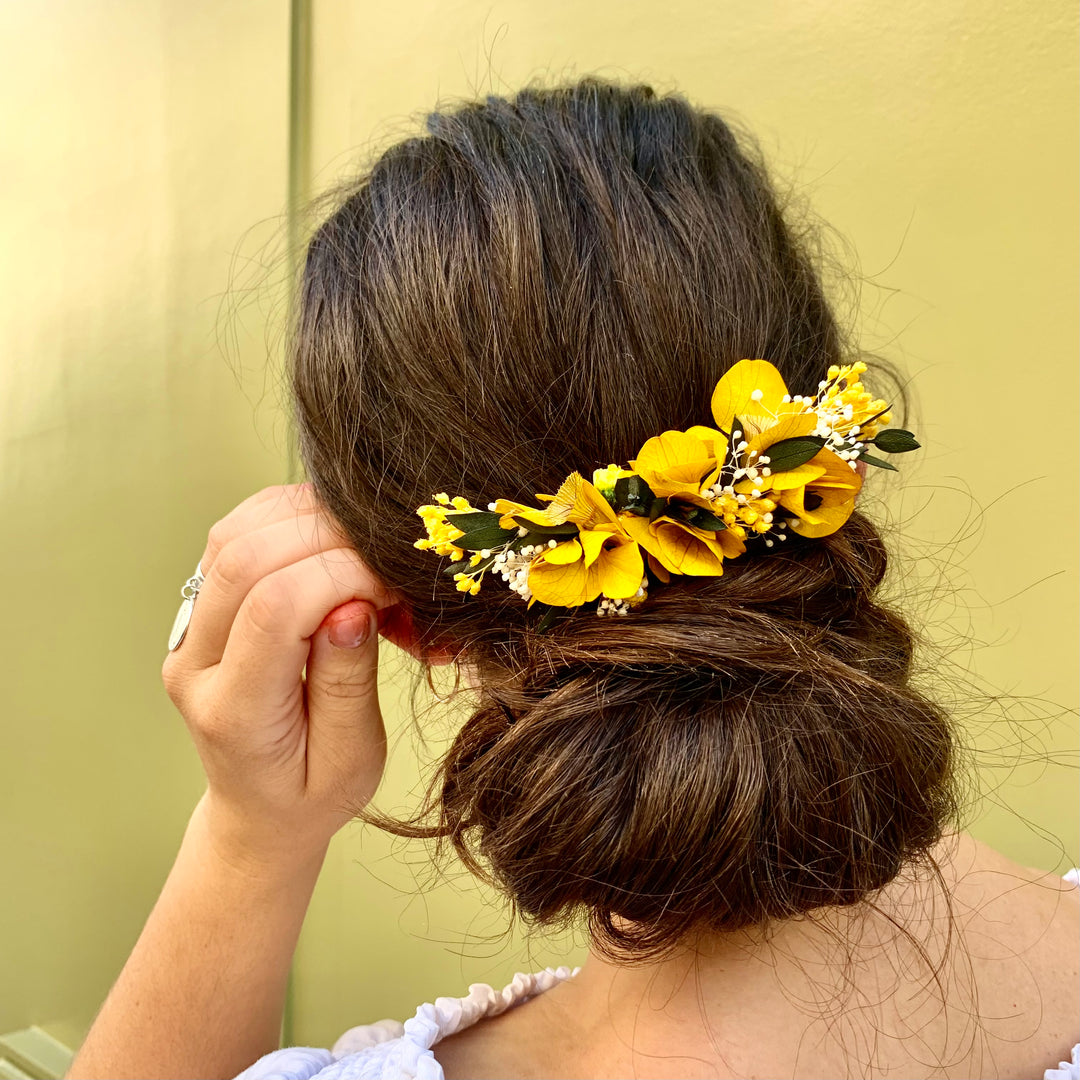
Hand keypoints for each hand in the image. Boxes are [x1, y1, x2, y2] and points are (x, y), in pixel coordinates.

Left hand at [161, 483, 397, 866]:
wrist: (261, 806)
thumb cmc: (313, 792)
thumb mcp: (352, 760)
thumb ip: (348, 684)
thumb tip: (353, 606)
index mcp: (233, 712)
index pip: (275, 609)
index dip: (343, 577)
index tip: (394, 586)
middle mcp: (194, 662)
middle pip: (246, 559)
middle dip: (331, 540)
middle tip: (387, 563)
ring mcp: (188, 629)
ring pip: (233, 535)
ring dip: (307, 521)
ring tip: (363, 549)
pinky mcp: (200, 605)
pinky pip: (234, 534)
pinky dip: (287, 518)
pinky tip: (331, 538)